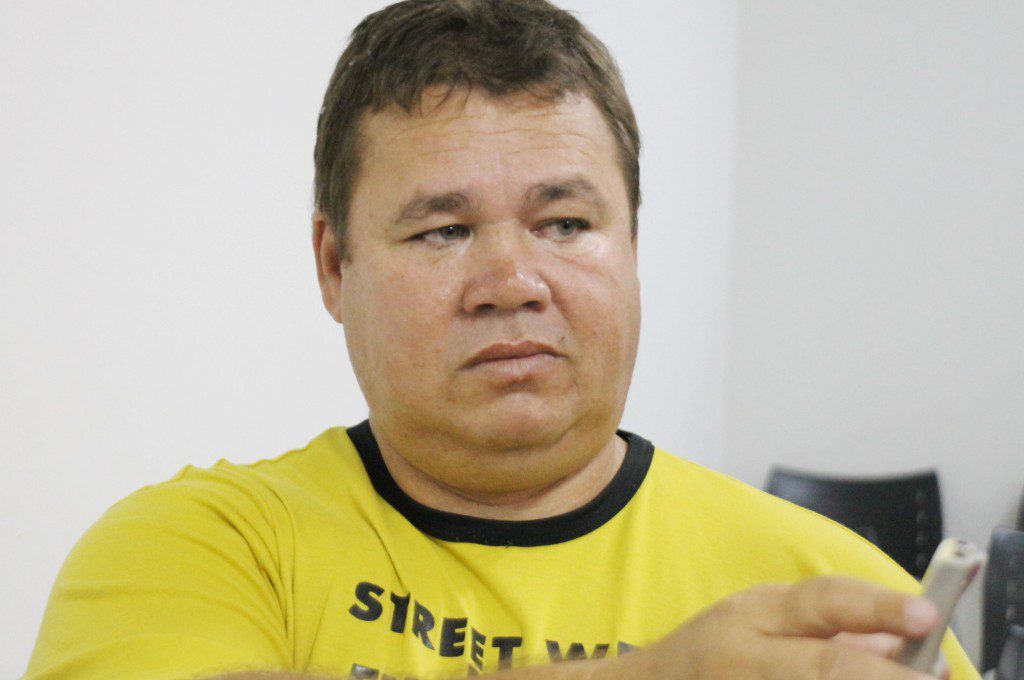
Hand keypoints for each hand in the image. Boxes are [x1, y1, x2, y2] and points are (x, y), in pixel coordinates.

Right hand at [615, 576, 945, 678]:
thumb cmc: (714, 655)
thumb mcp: (766, 622)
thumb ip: (834, 630)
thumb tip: (911, 645)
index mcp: (758, 615)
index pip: (824, 600)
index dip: (879, 607)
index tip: (928, 617)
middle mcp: (748, 656)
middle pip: (827, 666)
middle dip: (889, 678)